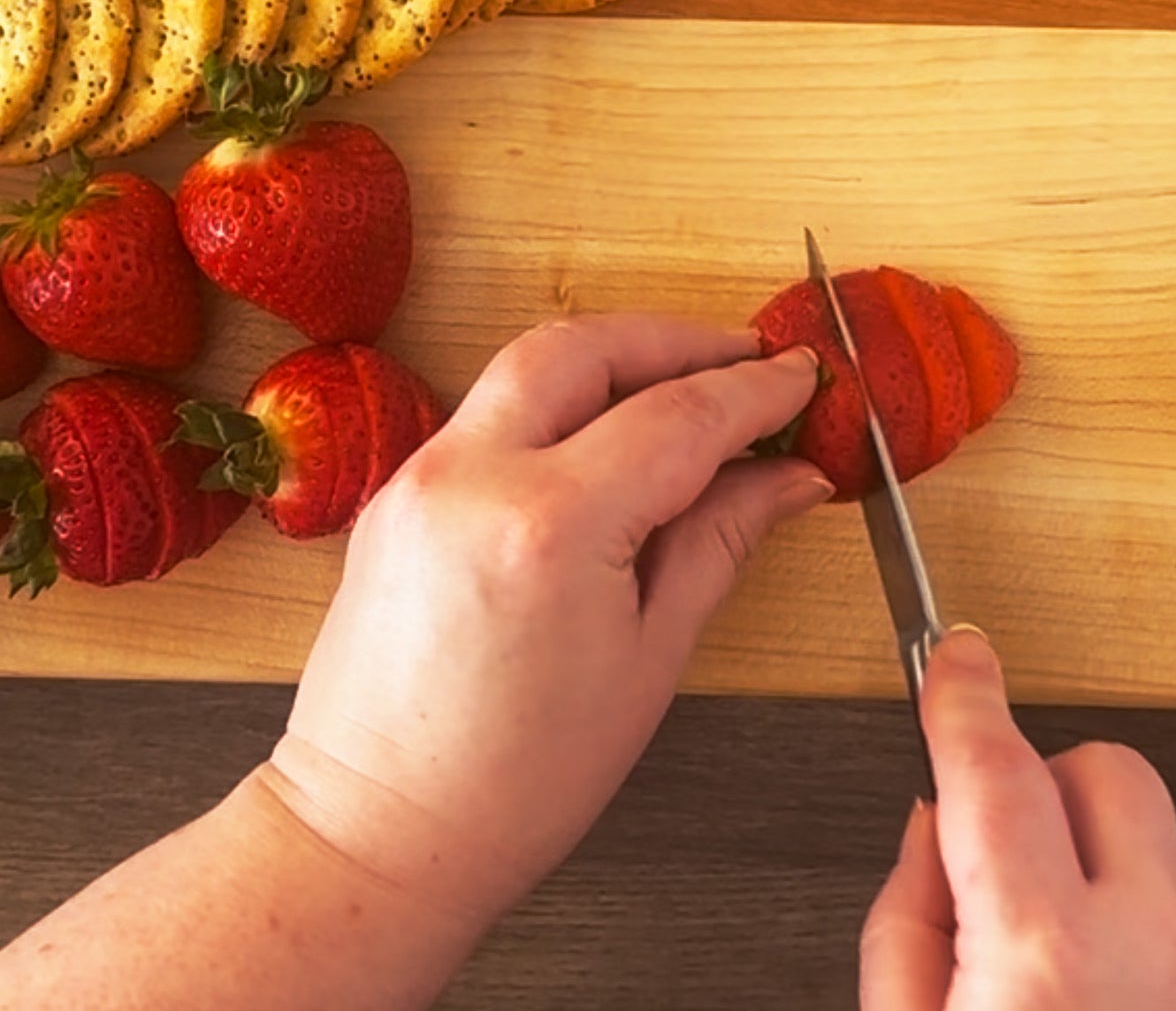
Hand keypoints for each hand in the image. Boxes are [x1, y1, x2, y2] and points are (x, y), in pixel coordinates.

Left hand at [253, 314, 830, 931]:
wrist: (373, 836)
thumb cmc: (509, 781)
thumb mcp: (650, 659)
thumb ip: (720, 541)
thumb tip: (787, 478)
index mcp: (548, 527)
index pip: (678, 416)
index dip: (754, 391)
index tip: (800, 380)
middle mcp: (471, 478)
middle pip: (590, 347)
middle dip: (679, 340)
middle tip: (748, 363)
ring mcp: (419, 477)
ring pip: (532, 364)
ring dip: (617, 359)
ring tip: (687, 392)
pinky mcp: (395, 492)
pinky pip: (492, 411)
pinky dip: (562, 401)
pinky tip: (609, 438)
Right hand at [860, 629, 1175, 1009]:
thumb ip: (905, 929)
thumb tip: (933, 837)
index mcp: (1046, 960)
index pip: (996, 773)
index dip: (966, 699)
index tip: (956, 661)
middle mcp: (1151, 951)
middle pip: (1104, 771)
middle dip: (1043, 786)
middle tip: (995, 860)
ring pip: (1150, 852)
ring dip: (1092, 880)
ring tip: (1051, 980)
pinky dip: (1136, 943)